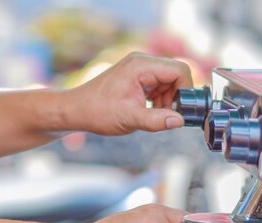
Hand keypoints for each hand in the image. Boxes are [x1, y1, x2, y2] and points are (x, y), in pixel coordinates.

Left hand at [63, 52, 192, 134]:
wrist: (75, 110)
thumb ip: (156, 120)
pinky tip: (146, 111)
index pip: (179, 70)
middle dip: (175, 97)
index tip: (181, 110)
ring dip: (166, 100)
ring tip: (150, 115)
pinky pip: (157, 85)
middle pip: (175, 75)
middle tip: (164, 116)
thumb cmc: (97, 112)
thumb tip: (179, 121)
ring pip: (168, 81)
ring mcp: (138, 68)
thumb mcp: (129, 119)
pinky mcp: (135, 77)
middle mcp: (141, 62)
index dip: (185, 90)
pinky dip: (157, 99)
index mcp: (141, 66)